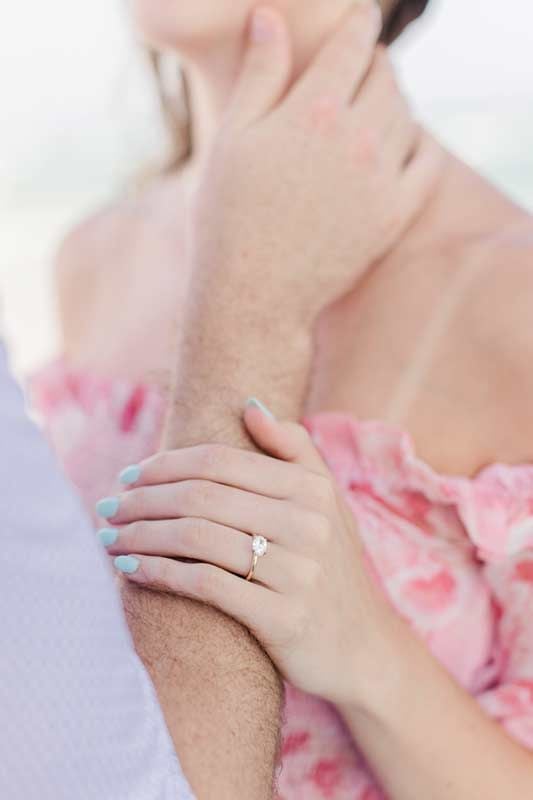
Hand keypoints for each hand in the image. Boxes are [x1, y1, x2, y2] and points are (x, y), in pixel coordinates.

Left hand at [100, 401, 397, 708]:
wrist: (365, 647)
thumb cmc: (331, 566)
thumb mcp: (326, 501)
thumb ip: (293, 448)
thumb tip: (249, 404)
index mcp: (312, 488)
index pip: (220, 461)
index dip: (166, 464)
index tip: (129, 475)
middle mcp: (307, 523)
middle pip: (202, 496)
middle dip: (143, 499)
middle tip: (106, 506)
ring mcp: (297, 572)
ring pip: (196, 537)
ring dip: (140, 534)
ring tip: (107, 537)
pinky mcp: (283, 618)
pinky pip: (204, 584)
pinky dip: (158, 572)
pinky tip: (130, 569)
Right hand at [191, 1, 442, 326]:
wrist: (253, 294)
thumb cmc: (228, 218)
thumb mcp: (232, 139)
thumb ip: (259, 75)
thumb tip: (269, 16)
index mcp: (311, 109)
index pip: (352, 45)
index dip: (360, 25)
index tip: (362, 20)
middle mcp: (355, 137)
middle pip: (386, 77)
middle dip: (376, 63)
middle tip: (365, 67)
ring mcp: (380, 178)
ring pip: (407, 116)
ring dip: (395, 101)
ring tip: (377, 104)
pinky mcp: (394, 215)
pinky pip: (428, 164)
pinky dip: (422, 144)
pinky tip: (405, 144)